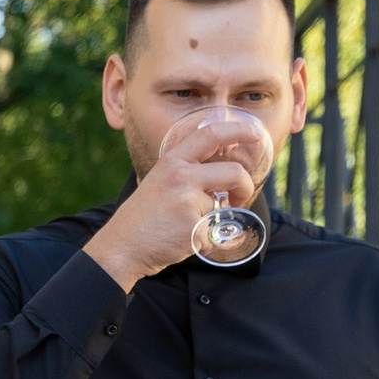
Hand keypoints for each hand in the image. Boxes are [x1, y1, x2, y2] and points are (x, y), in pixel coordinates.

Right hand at [84, 127, 264, 289]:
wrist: (122, 247)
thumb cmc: (143, 218)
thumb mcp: (161, 181)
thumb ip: (188, 171)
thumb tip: (223, 170)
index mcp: (172, 161)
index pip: (211, 134)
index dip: (239, 130)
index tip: (257, 134)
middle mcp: (180, 176)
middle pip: (233, 172)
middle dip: (245, 187)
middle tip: (238, 199)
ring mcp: (186, 201)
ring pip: (224, 206)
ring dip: (221, 216)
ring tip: (199, 224)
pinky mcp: (192, 227)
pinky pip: (215, 231)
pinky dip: (205, 240)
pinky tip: (183, 240)